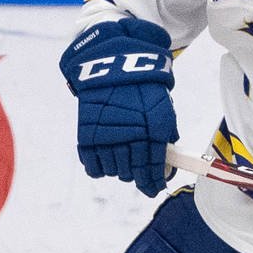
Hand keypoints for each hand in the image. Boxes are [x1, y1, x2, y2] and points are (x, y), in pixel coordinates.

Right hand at [60, 18, 177, 196]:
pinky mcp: (87, 136)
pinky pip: (93, 167)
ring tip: (121, 158)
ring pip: (114, 171)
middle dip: (138, 175)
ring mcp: (107, 137)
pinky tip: (105, 160)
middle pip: (132, 173)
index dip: (153, 183)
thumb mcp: (162, 108)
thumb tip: (165, 166)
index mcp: (153, 130)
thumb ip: (165, 137)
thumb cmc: (142, 87)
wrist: (112, 64)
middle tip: (139, 171)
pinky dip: (100, 168)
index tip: (153, 188)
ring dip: (119, 170)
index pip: (153, 169)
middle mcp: (130, 136)